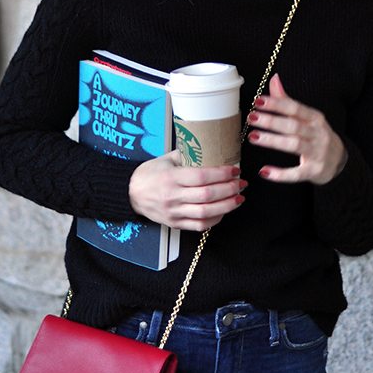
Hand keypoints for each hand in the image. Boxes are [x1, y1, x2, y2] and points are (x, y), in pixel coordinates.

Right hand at [129, 150, 246, 230]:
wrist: (130, 193)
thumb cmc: (150, 173)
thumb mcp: (167, 159)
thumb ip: (188, 154)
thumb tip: (212, 147)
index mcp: (171, 177)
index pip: (202, 177)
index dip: (222, 174)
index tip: (234, 170)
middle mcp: (172, 196)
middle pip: (208, 195)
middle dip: (230, 189)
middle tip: (241, 183)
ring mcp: (174, 213)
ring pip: (206, 212)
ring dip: (227, 206)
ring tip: (238, 198)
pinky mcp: (175, 224)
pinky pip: (200, 225)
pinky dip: (215, 219)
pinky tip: (224, 210)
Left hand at [247, 74, 347, 185]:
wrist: (339, 161)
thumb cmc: (317, 135)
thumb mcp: (307, 117)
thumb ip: (287, 100)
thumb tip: (274, 79)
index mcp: (315, 118)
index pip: (295, 108)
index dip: (276, 104)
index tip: (258, 101)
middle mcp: (318, 134)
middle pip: (293, 126)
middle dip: (271, 121)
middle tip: (251, 118)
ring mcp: (318, 153)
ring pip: (294, 145)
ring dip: (273, 141)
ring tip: (253, 137)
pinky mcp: (314, 171)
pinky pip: (296, 173)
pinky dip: (280, 174)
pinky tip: (264, 171)